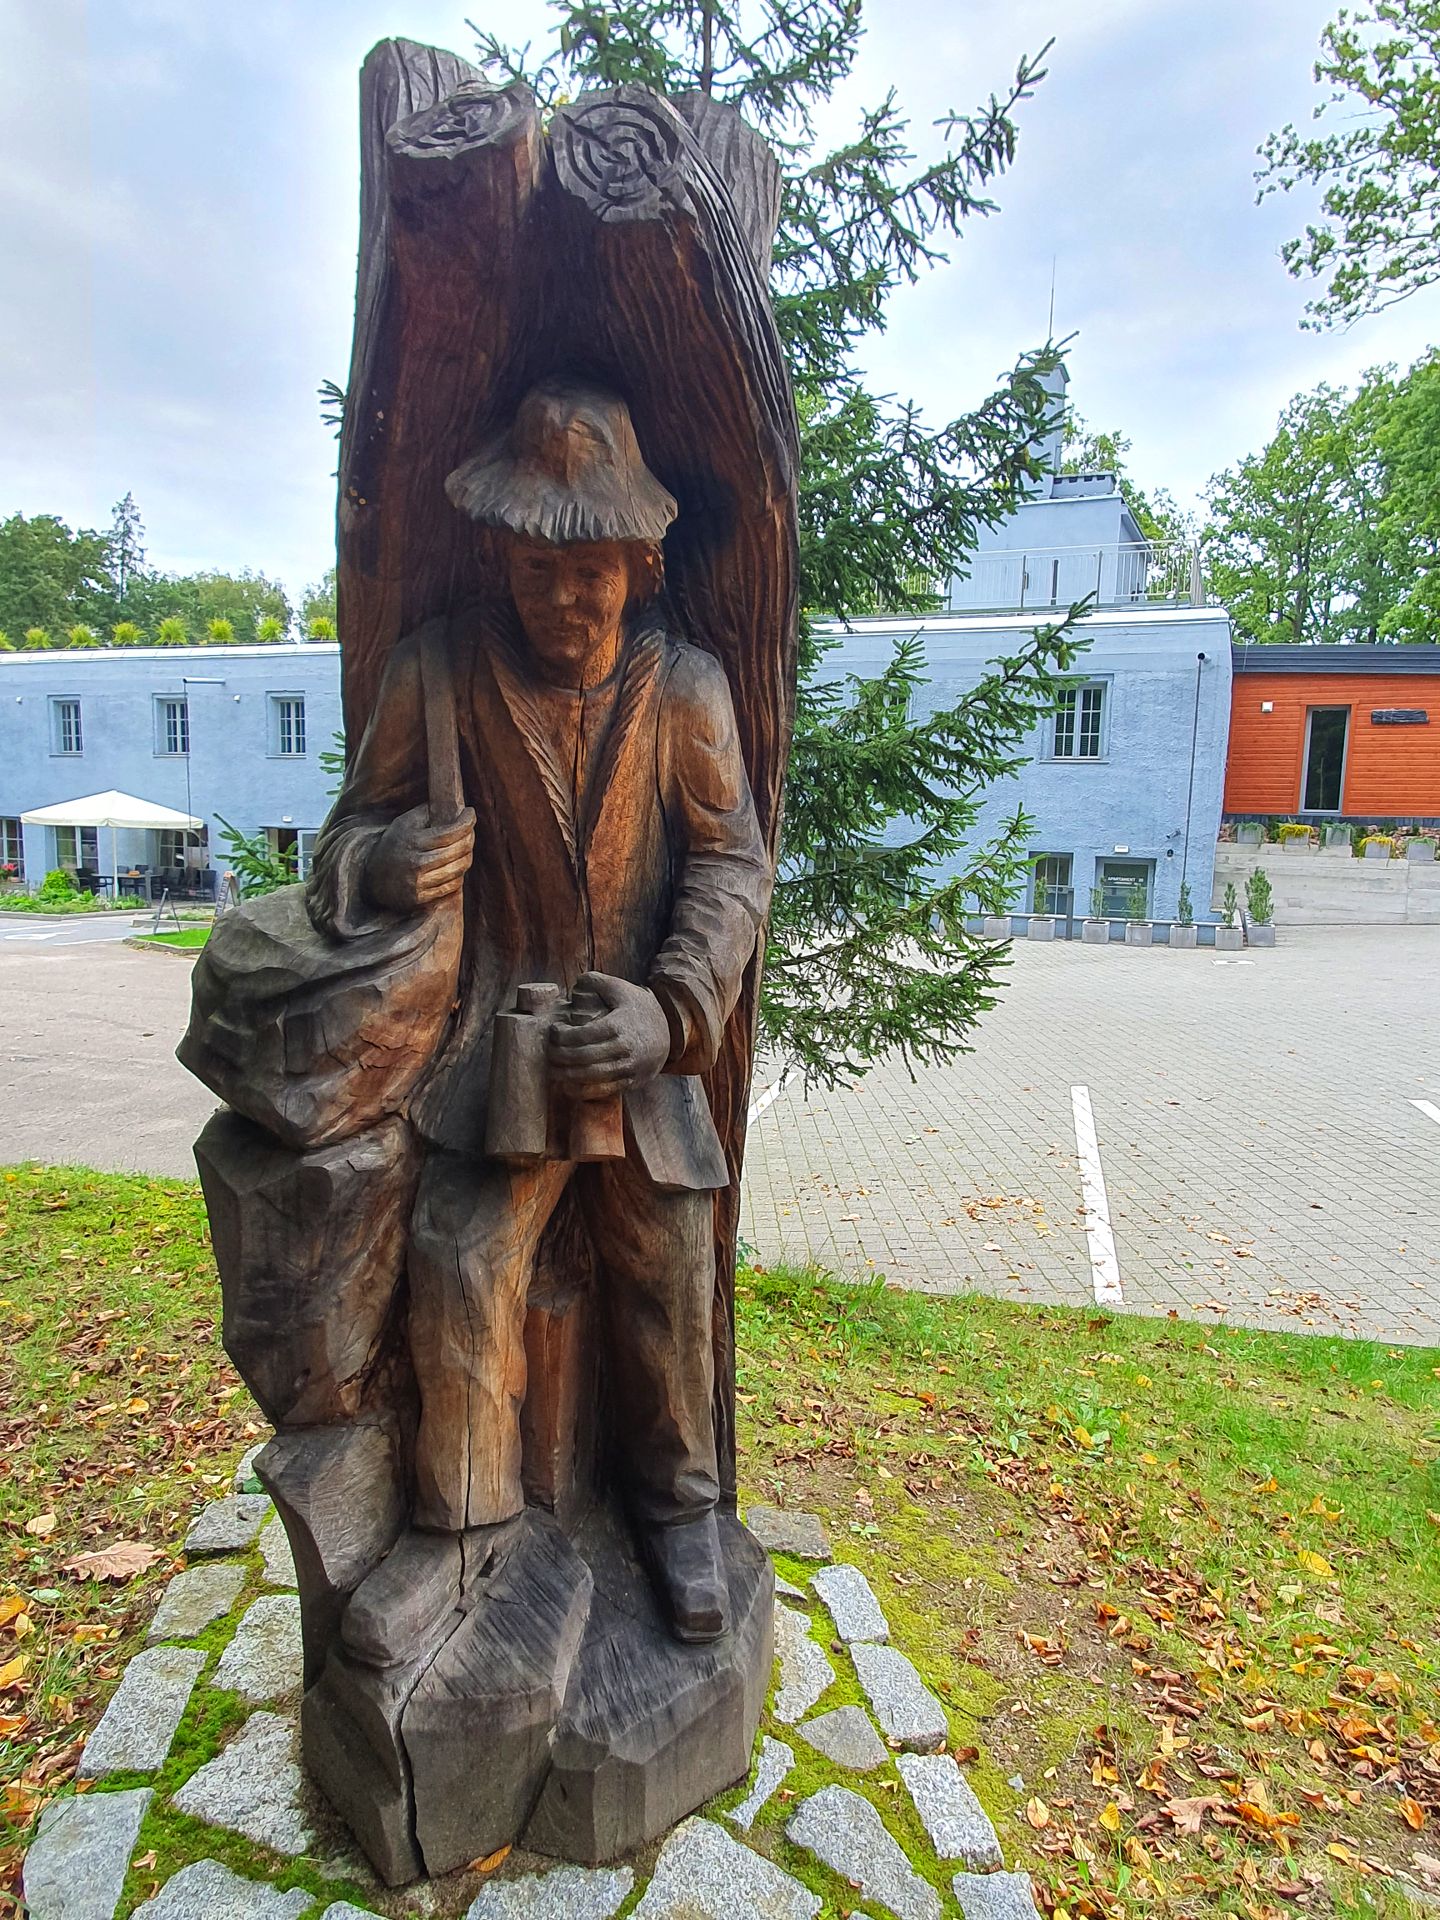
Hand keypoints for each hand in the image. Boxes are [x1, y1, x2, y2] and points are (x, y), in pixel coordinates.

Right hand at [365, 804, 474, 912]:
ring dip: (467, 857)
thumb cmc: (392, 845)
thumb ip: (425, 812)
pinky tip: (457, 867)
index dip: (467, 821)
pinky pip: (450, 887)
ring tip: (465, 849)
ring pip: (458, 870)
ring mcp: (419, 883)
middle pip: (458, 850)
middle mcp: (416, 862)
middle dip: (470, 838)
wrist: (372, 878)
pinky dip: (458, 876)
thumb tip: (449, 804)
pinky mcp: (420, 899)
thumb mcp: (402, 824)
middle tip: (470, 831)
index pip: (451, 831)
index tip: (471, 813)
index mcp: (413, 841)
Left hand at [548, 971, 670, 1101]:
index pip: (581, 1035)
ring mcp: (628, 1068)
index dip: (561, 1036)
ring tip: (552, 1070)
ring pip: (589, 1077)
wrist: (668, 1031)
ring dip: (565, 1076)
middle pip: (582, 1057)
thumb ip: (596, 981)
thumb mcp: (620, 988)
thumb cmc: (638, 1008)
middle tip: (548, 1051)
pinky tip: (567, 1086)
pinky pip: (602, 1092)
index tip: (553, 1031)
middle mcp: (624, 1049)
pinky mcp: (631, 1082)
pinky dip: (581, 1092)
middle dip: (559, 1056)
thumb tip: (575, 984)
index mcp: (618, 1026)